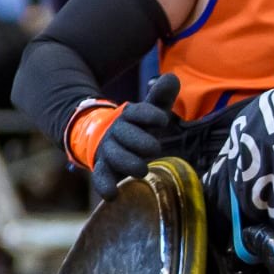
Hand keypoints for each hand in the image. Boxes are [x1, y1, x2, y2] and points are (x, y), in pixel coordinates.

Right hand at [91, 73, 180, 199]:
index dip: (149, 115)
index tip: (162, 119)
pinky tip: (111, 195)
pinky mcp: (104, 168)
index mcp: (130, 116)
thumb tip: (171, 77)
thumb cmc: (138, 126)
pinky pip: (101, 177)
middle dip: (140, 141)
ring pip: (114, 155)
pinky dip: (104, 186)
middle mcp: (117, 131)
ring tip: (142, 170)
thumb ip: (161, 97)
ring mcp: (108, 150)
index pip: (138, 112)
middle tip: (154, 148)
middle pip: (126, 134)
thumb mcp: (150, 111)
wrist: (103, 138)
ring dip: (128, 162)